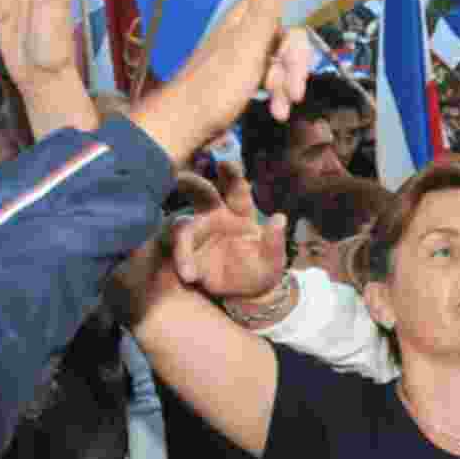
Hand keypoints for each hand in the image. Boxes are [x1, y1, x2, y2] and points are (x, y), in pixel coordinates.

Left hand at [154, 0, 329, 159]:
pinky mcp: (249, 74)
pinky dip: (278, 94)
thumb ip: (266, 10)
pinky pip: (276, 77)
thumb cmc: (214, 88)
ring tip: (282, 106)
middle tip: (295, 92)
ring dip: (288, 84)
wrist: (186, 126)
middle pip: (293, 34)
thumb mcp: (246, 48)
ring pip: (287, 60)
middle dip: (298, 64)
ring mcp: (249, 52)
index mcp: (248, 15)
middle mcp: (250, 28)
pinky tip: (275, 111)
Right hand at [169, 162, 287, 299]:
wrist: (247, 294)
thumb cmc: (261, 270)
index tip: (225, 164)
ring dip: (182, 239)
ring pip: (183, 226)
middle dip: (192, 184)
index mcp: (240, 213)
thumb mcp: (273, 261)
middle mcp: (215, 217)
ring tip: (189, 261)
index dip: (230, 175)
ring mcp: (198, 234)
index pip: (235, 189)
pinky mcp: (187, 254)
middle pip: (201, 195)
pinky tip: (190, 275)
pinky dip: (182, 262)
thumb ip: (275, 241)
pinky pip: (179, 253)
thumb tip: (280, 218)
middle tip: (182, 178)